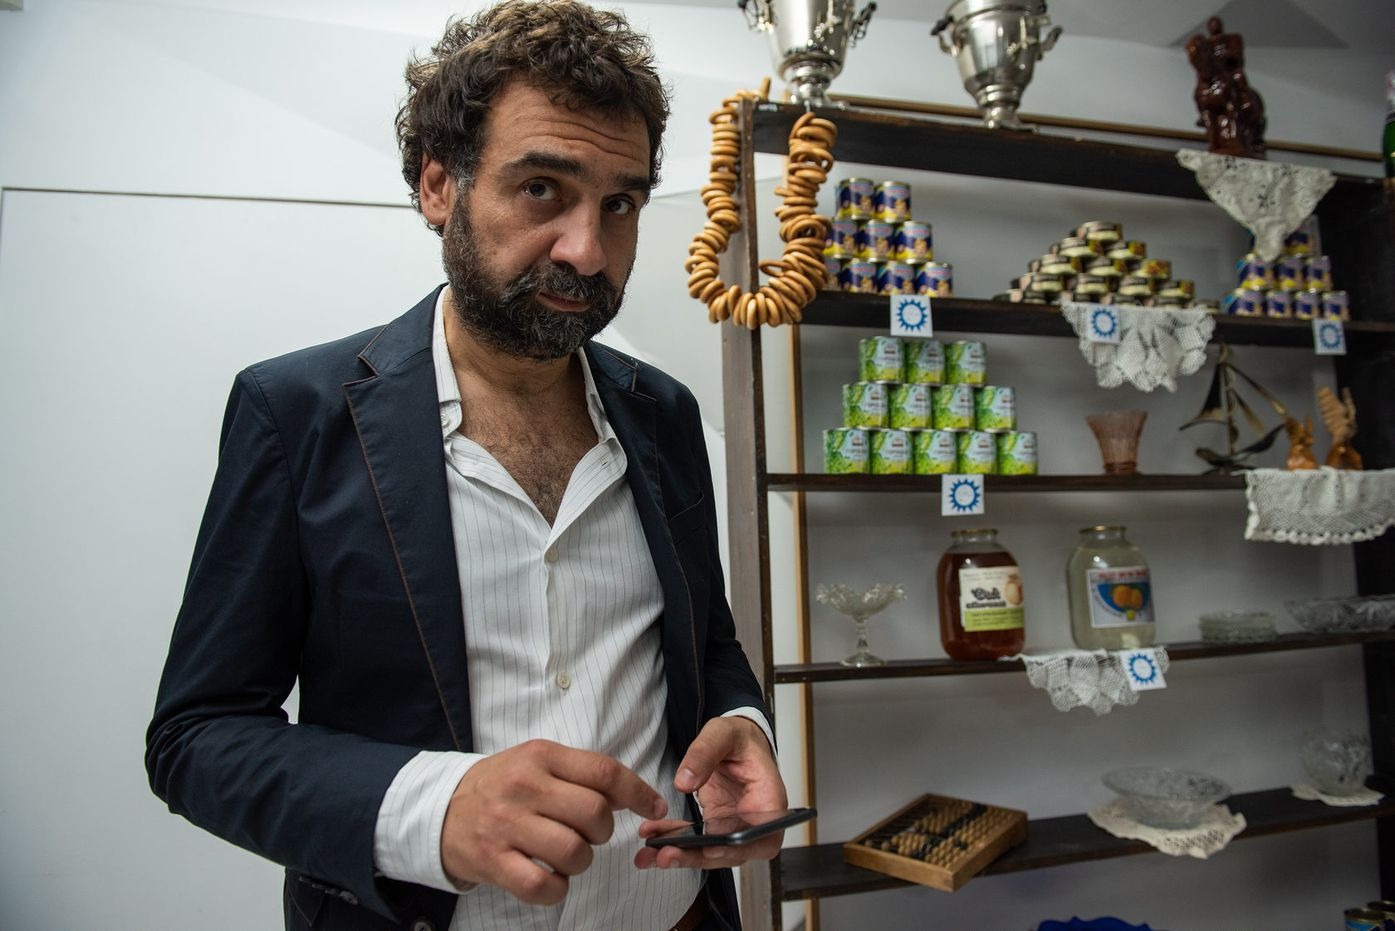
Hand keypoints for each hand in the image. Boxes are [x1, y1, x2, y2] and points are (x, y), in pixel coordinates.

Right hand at [441, 739, 666, 904]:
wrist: (440, 809)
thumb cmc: (502, 785)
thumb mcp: (537, 762)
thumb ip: (580, 773)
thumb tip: (633, 795)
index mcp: (540, 756)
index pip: (604, 772)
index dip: (638, 792)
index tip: (655, 806)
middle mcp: (524, 787)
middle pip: (595, 814)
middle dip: (604, 831)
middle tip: (590, 834)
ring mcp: (506, 826)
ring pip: (574, 852)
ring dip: (581, 861)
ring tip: (565, 854)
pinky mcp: (492, 862)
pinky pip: (543, 886)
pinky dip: (557, 888)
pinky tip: (549, 876)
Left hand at [635, 716, 786, 870]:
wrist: (737, 741)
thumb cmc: (740, 738)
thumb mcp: (723, 733)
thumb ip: (705, 751)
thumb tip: (684, 782)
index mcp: (768, 797)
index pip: (764, 837)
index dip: (741, 848)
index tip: (711, 847)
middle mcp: (754, 819)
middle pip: (733, 852)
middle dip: (698, 857)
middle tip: (667, 855)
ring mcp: (735, 825)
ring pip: (712, 852)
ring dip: (681, 855)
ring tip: (650, 854)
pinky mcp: (717, 825)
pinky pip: (698, 841)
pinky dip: (674, 841)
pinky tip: (652, 835)